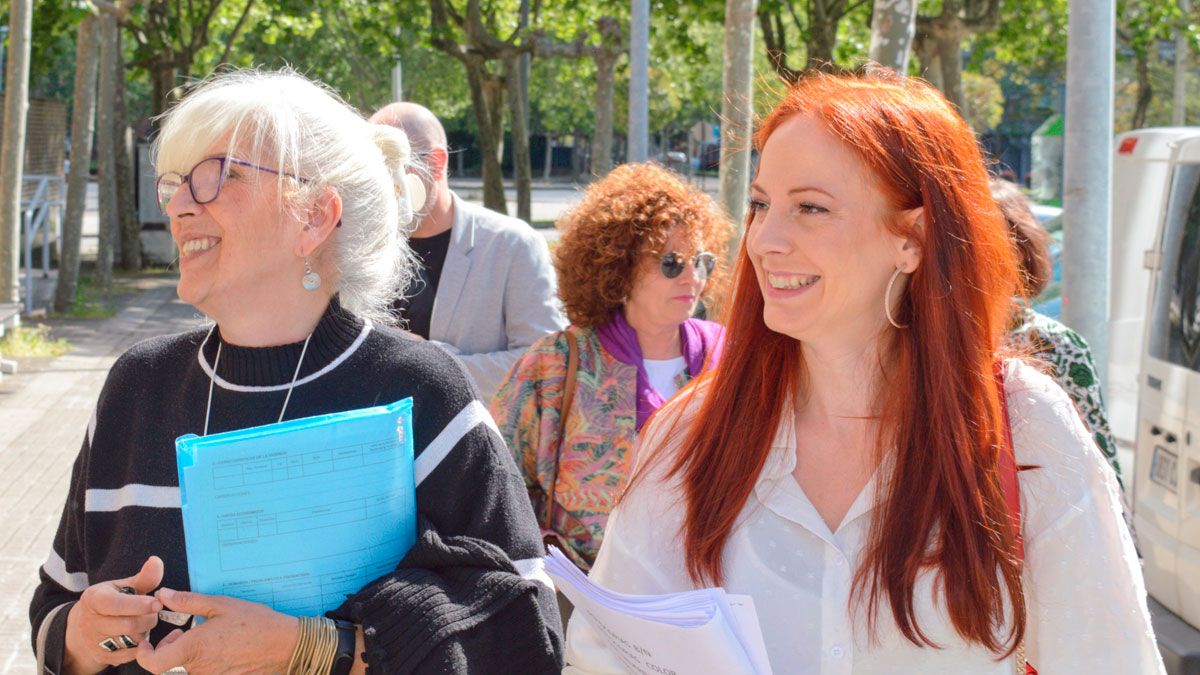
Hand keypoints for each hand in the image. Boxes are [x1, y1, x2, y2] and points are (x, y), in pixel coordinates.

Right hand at [63, 556, 163, 674]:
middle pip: (128, 625)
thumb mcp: (122, 586)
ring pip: (131, 641)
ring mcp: (94, 643)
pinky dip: (141, 645)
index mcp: (93, 599)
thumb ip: (143, 577)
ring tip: (145, 622)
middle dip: (148, 618)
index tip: (158, 603)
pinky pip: (131, 655)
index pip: (115, 603)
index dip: (139, 604)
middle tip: (154, 612)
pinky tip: (139, 635)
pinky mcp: (101, 657)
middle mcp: (89, 622)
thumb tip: (156, 561)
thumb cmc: (110, 601)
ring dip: (145, 631)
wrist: (85, 627)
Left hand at [135, 588, 298, 674]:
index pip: (153, 663)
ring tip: (205, 635)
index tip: (147, 641)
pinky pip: (204, 670)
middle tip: (182, 630)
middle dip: (169, 646)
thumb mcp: (220, 605)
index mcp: (194, 647)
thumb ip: (188, 601)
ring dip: (187, 652)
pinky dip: (203, 659)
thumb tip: (163, 595)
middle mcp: (199, 667)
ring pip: (186, 667)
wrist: (284, 645)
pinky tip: (219, 646)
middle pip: (169, 664)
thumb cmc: (255, 622)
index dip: (143, 653)